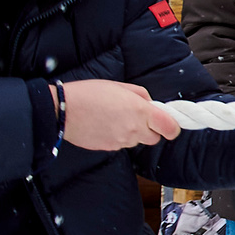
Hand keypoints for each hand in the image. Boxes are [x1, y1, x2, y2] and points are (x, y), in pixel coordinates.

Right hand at [59, 79, 179, 151]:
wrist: (63, 110)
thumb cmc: (89, 93)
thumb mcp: (120, 86)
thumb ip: (140, 96)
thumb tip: (149, 103)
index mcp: (141, 112)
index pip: (170, 128)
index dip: (172, 127)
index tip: (168, 124)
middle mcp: (134, 129)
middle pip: (154, 138)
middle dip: (150, 129)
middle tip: (137, 118)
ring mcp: (121, 141)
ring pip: (137, 142)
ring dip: (133, 133)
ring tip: (116, 119)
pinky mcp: (109, 148)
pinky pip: (121, 144)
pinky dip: (118, 137)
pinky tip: (105, 126)